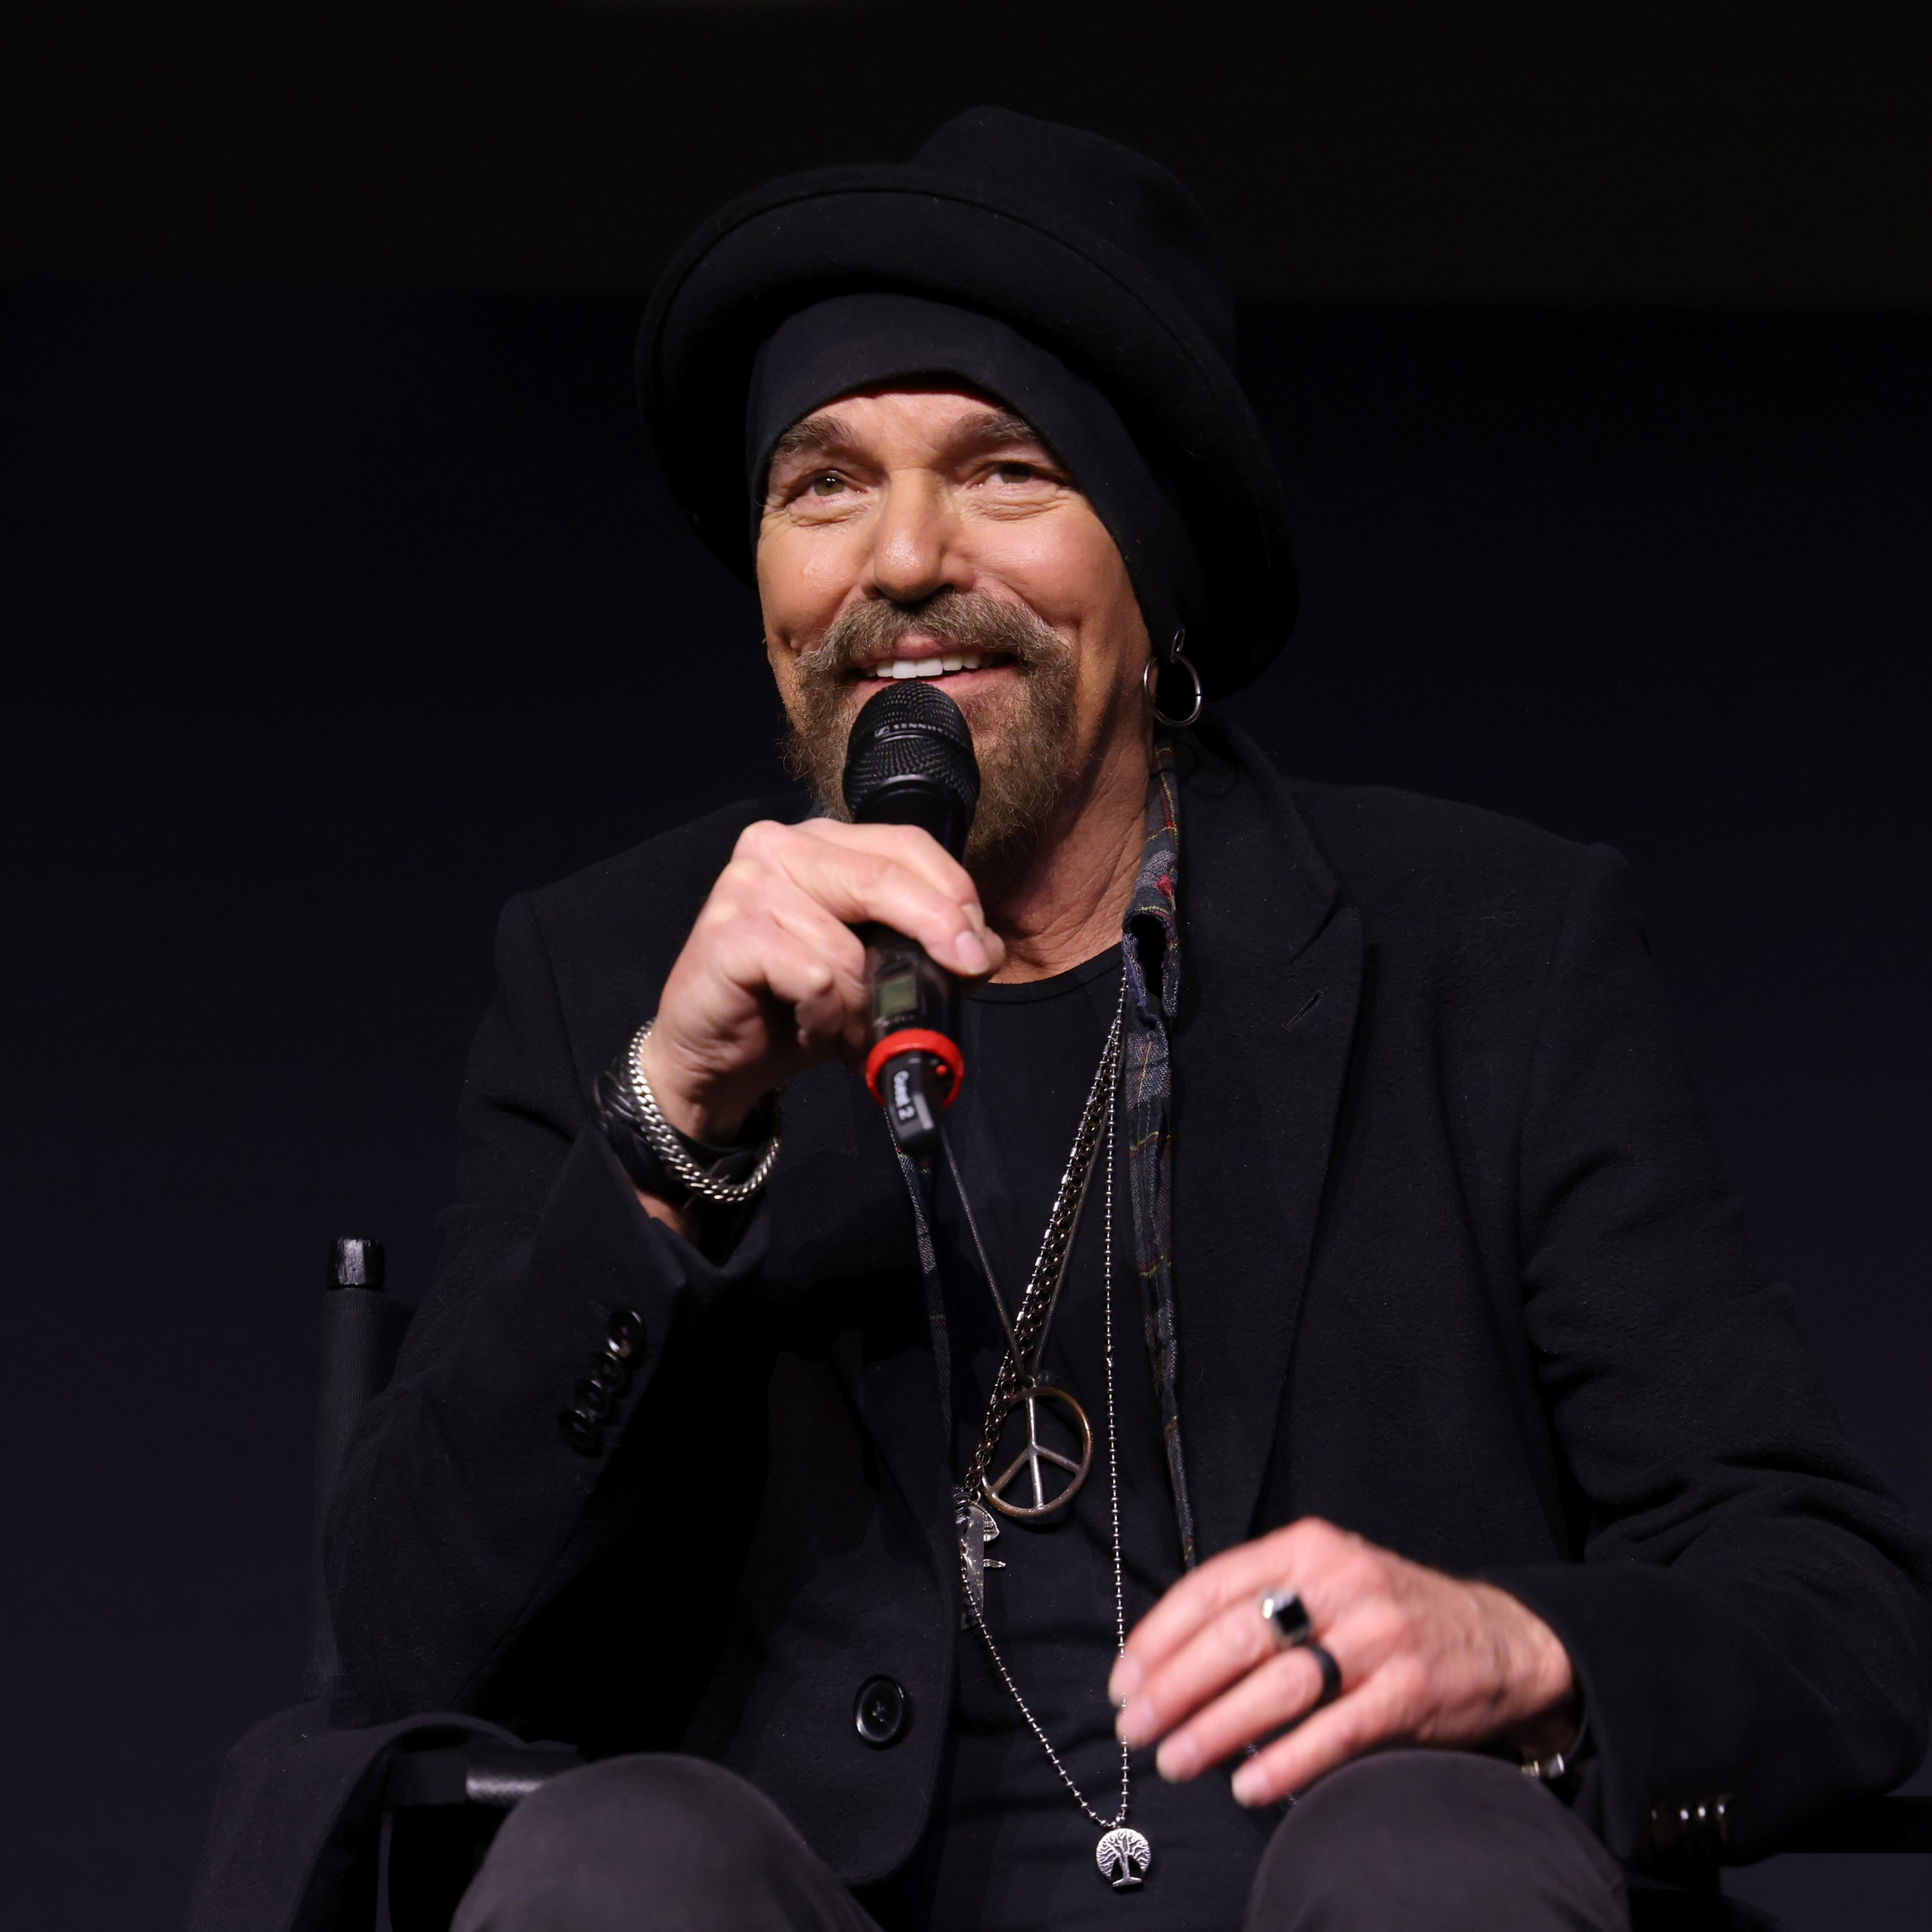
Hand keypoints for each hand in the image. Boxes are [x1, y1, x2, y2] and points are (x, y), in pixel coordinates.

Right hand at [639, 817, 1003, 1146]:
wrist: (713, 1056)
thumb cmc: (794, 1005)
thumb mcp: (873, 969)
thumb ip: (925, 946)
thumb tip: (983, 950)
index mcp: (820, 842)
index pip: (905, 844)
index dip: (953, 893)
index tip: (978, 948)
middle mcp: (779, 847)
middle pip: (884, 878)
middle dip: (937, 930)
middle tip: (963, 973)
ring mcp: (748, 885)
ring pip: (848, 944)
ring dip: (865, 1004)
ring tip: (850, 1030)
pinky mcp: (729, 933)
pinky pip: (813, 976)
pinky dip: (824, 1015)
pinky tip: (808, 1025)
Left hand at [1108, 1517, 1576, 1806]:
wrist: (1500, 1638)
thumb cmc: (1388, 1614)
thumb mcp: (1326, 1578)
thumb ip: (1260, 1601)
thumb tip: (1169, 1660)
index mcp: (1306, 1547)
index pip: (1210, 1588)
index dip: (1159, 1639)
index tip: (1124, 1682)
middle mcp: (1338, 1582)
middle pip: (1235, 1638)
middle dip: (1174, 1689)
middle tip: (1137, 1728)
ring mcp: (1376, 1636)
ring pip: (1276, 1687)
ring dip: (1216, 1730)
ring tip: (1176, 1761)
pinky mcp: (1408, 1690)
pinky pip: (1332, 1732)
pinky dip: (1283, 1762)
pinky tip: (1247, 1785)